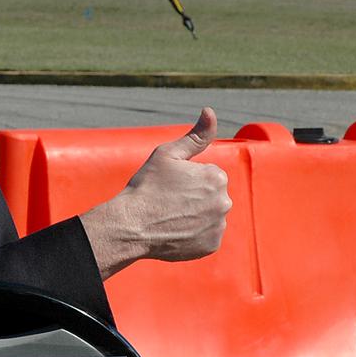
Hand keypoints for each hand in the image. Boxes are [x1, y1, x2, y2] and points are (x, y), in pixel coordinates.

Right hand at [81, 108, 232, 278]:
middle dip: (194, 197)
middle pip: (211, 196)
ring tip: (171, 217)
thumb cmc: (146, 186)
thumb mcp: (168, 154)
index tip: (170, 185)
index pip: (208, 176)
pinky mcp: (211, 246)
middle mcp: (224, 202)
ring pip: (209, 216)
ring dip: (196, 216)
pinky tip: (176, 232)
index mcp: (216, 177)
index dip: (187, 179)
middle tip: (168, 202)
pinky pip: (207, 237)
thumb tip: (210, 111)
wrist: (131, 226)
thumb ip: (195, 135)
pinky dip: (195, 235)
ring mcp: (218, 226)